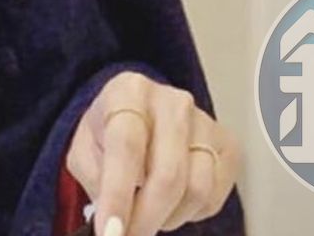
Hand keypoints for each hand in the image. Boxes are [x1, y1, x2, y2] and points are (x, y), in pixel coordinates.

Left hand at [65, 70, 239, 235]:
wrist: (141, 113)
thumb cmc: (111, 131)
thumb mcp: (86, 149)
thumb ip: (94, 179)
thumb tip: (113, 219)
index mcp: (130, 92)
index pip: (127, 147)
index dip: (118, 195)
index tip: (110, 231)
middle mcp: (173, 102)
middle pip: (168, 174)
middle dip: (146, 218)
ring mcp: (206, 123)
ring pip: (196, 190)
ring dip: (168, 217)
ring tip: (148, 215)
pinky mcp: (228, 146)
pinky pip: (213, 197)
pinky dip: (189, 213)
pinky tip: (171, 203)